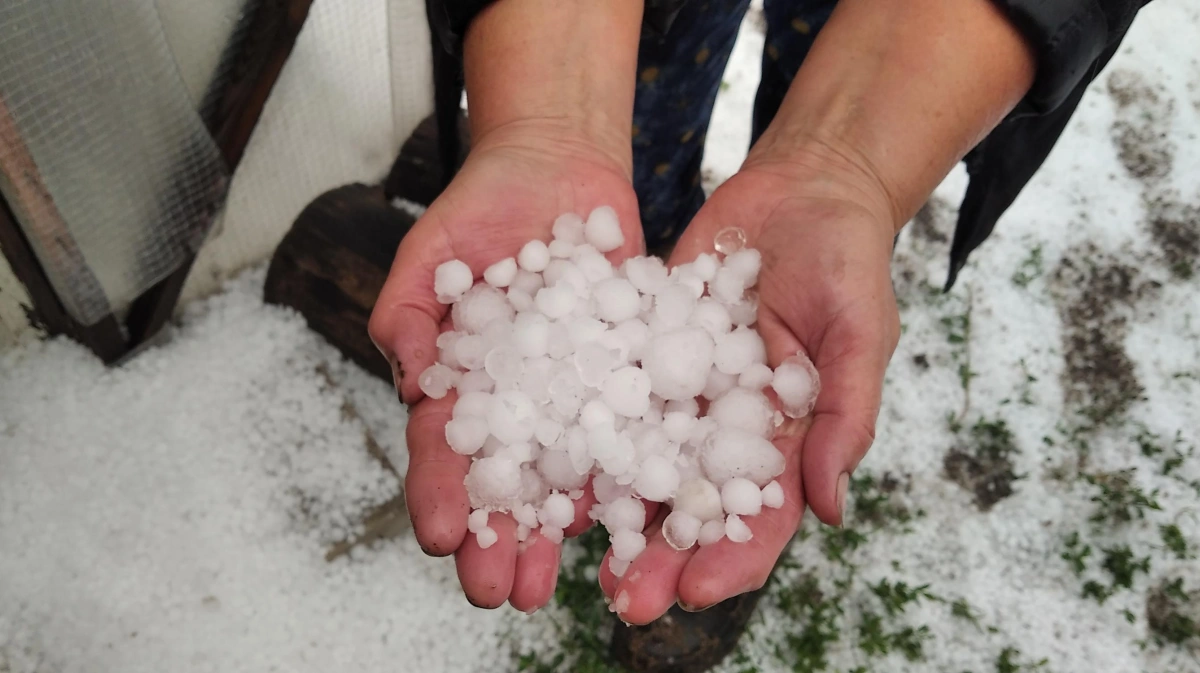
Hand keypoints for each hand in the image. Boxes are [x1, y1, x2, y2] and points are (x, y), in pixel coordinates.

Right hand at [368, 123, 642, 611]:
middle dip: (498, 537)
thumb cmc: (482, 208)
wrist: (557, 169)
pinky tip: (622, 516)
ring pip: (564, 473)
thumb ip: (410, 309)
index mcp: (459, 383)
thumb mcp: (432, 250)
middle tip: (499, 590)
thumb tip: (408, 371)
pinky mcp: (623, 375)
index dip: (438, 492)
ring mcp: (571, 393)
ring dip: (556, 530)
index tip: (442, 536)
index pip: (443, 448)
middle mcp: (516, 401)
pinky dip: (623, 472)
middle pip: (504, 480)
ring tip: (551, 585)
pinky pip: (626, 427)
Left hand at [598, 148, 901, 622]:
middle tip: (623, 598)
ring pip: (644, 462)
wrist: (801, 189)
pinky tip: (552, 464)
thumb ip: (846, 417)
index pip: (763, 515)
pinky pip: (615, 395)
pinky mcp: (647, 348)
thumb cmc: (847, 258)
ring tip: (577, 552)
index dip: (733, 559)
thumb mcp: (860, 333)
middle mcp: (730, 426)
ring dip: (615, 512)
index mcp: (789, 436)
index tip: (698, 591)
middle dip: (662, 555)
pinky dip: (587, 431)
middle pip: (693, 504)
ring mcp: (685, 390)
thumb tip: (830, 509)